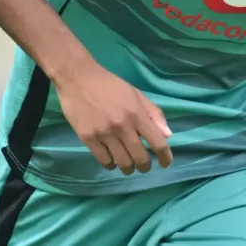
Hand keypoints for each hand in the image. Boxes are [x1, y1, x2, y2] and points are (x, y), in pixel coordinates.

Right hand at [53, 60, 173, 174]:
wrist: (78, 77)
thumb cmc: (109, 84)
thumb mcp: (135, 93)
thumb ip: (153, 113)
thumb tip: (167, 135)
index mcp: (137, 114)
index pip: (157, 143)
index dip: (165, 157)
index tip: (165, 164)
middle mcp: (122, 126)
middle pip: (140, 158)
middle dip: (145, 166)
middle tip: (143, 166)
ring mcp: (104, 133)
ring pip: (122, 163)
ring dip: (128, 168)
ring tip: (127, 165)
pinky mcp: (88, 138)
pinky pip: (104, 160)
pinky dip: (111, 165)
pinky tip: (111, 161)